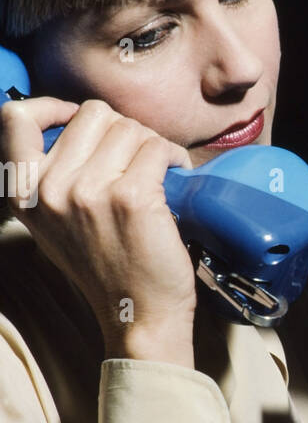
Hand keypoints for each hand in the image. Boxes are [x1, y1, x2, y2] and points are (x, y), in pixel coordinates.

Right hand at [0, 97, 196, 365]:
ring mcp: (90, 192)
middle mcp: (51, 190)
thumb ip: (53, 176)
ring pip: (130, 128)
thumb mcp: (56, 222)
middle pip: (93, 114)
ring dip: (152, 144)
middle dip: (122, 130)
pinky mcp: (132, 197)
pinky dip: (174, 157)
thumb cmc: (107, 267)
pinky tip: (177, 176)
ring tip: (159, 174)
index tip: (78, 119)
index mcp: (25, 193)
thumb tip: (72, 124)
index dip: (52, 106)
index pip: (15, 118)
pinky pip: (158, 148)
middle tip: (137, 161)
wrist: (139, 316)